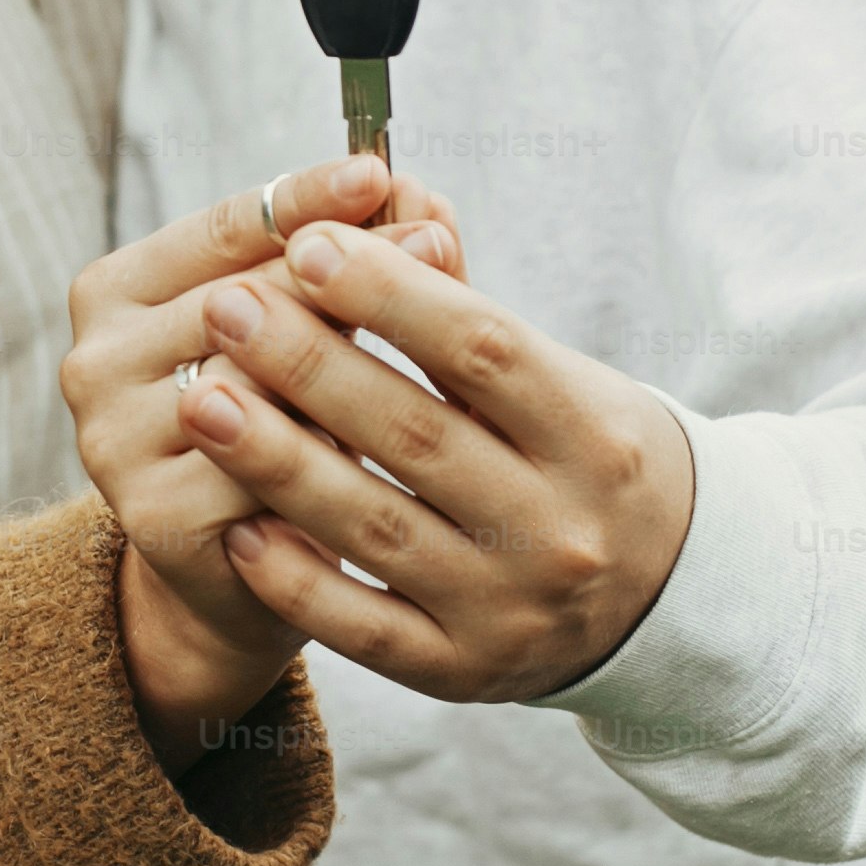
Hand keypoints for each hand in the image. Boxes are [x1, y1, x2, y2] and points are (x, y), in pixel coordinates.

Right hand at [63, 159, 463, 771]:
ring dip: (349, 366)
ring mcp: (114, 440)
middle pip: (244, 298)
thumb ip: (357, 261)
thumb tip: (420, 189)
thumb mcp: (310, 327)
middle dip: (349, 270)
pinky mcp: (152, 516)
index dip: (308, 196)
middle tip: (441, 245)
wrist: (239, 574)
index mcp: (116, 291)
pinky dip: (331, 459)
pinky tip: (394, 454)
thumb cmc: (284, 424)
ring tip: (434, 347)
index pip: (224, 225)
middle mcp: (96, 359)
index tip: (383, 172)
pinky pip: (262, 471)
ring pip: (254, 385)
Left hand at [179, 219, 694, 705]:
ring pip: (377, 529)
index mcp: (595, 434)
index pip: (483, 350)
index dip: (389, 295)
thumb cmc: (582, 453)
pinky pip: (364, 627)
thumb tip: (388, 193)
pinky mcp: (463, 672)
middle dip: (309, 365)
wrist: (664, 597)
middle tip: (225, 307)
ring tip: (201, 398)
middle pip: (417, 435)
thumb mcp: (557, 375)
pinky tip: (237, 524)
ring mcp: (511, 609)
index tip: (305, 243)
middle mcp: (561, 528)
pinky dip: (297, 578)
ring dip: (279, 461)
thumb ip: (462, 298)